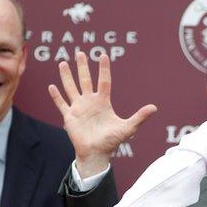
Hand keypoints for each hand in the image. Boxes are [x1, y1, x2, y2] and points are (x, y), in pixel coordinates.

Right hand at [48, 52, 157, 177]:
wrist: (97, 153)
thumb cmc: (112, 141)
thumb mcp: (128, 128)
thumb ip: (140, 117)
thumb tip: (154, 108)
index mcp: (103, 102)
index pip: (104, 81)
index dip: (104, 69)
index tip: (103, 55)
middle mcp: (90, 102)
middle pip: (85, 80)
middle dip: (82, 67)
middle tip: (80, 53)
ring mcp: (79, 108)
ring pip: (71, 88)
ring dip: (66, 76)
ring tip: (62, 63)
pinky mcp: (69, 117)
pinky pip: (61, 104)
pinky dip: (56, 96)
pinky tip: (51, 86)